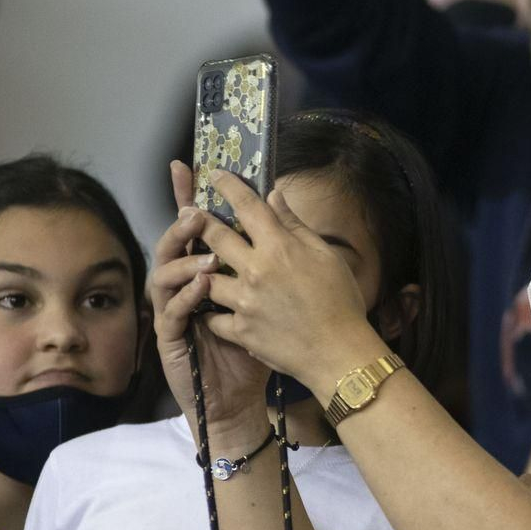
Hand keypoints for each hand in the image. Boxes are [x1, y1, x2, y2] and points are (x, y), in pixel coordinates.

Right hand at [150, 161, 271, 445]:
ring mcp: (173, 311)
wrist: (239, 399)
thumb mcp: (267, 295)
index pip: (194, 229)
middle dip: (181, 226)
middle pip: (172, 245)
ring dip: (183, 261)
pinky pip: (171, 312)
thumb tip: (275, 202)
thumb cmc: (251, 349)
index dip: (186, 198)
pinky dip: (187, 297)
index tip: (186, 166)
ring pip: (163, 275)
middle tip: (197, 212)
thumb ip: (269, 249)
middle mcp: (183, 287)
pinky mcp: (170, 338)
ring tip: (206, 255)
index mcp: (204, 271)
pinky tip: (203, 287)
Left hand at [192, 170, 384, 397]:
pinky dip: (215, 313)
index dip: (228, 185)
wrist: (339, 354)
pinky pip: (214, 317)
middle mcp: (256, 270)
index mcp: (279, 247)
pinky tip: (219, 311)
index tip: (216, 175)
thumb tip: (275, 196)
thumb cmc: (341, 303)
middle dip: (198, 221)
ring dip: (204, 271)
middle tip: (189, 213)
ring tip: (204, 269)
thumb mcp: (325, 256)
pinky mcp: (240, 331)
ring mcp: (244, 302)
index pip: (247, 205)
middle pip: (214, 236)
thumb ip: (295, 225)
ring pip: (207, 278)